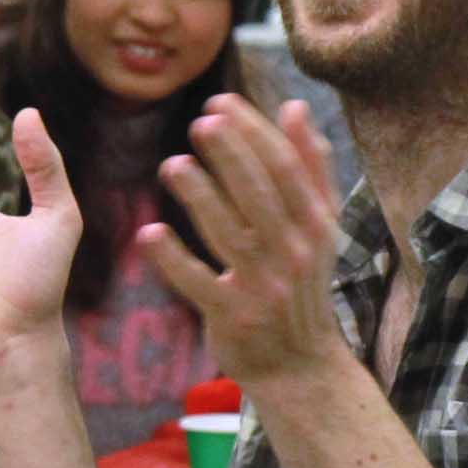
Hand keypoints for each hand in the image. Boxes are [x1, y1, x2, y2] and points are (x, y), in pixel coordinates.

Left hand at [147, 97, 351, 391]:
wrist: (300, 365)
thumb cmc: (301, 283)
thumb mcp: (318, 225)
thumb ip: (310, 166)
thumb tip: (294, 105)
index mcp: (314, 223)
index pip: (284, 168)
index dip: (253, 132)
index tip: (220, 102)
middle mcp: (293, 252)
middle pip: (260, 194)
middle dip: (230, 155)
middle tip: (200, 122)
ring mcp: (264, 286)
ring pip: (230, 235)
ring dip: (201, 198)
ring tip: (172, 165)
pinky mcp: (233, 316)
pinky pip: (199, 284)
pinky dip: (173, 260)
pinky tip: (148, 233)